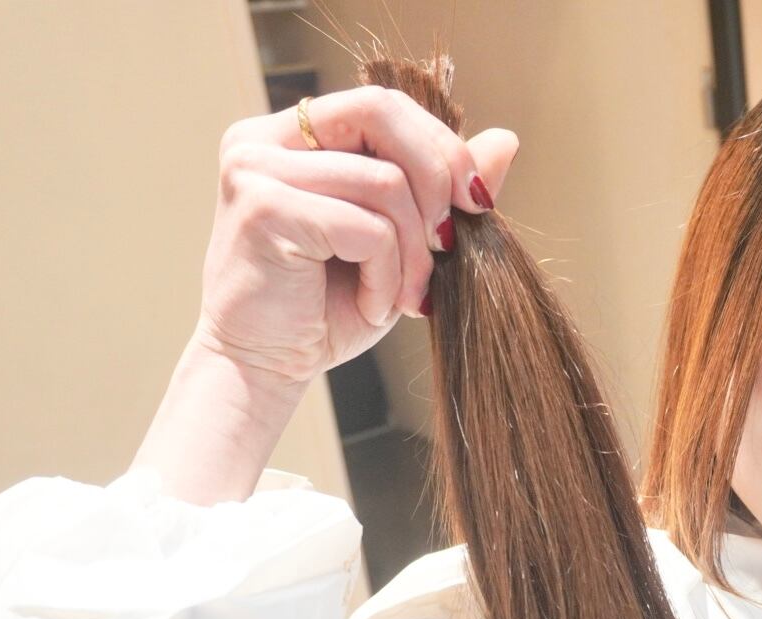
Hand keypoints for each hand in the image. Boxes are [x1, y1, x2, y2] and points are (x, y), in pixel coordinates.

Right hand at [192, 85, 518, 383]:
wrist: (264, 368)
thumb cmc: (328, 307)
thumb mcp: (401, 243)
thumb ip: (444, 189)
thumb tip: (505, 139)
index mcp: (292, 135)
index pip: (383, 106)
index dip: (440, 146)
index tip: (475, 203)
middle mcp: (263, 140)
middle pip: (381, 114)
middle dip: (437, 179)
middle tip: (447, 245)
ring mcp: (255, 169)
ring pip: (385, 183)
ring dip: (414, 253)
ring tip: (404, 296)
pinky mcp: (262, 209)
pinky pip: (367, 229)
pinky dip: (388, 275)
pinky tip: (373, 306)